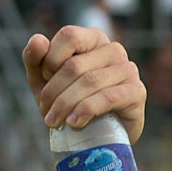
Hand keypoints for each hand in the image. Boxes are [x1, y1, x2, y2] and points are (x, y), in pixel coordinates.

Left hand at [22, 25, 145, 142]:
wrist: (95, 135)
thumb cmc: (68, 101)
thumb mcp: (43, 81)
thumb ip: (35, 59)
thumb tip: (38, 39)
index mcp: (92, 39)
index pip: (69, 35)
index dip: (50, 60)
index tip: (44, 80)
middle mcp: (113, 49)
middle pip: (75, 65)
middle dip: (53, 92)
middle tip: (46, 112)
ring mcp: (128, 69)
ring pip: (89, 82)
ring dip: (65, 105)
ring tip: (54, 121)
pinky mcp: (136, 92)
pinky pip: (107, 98)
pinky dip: (85, 111)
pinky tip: (74, 123)